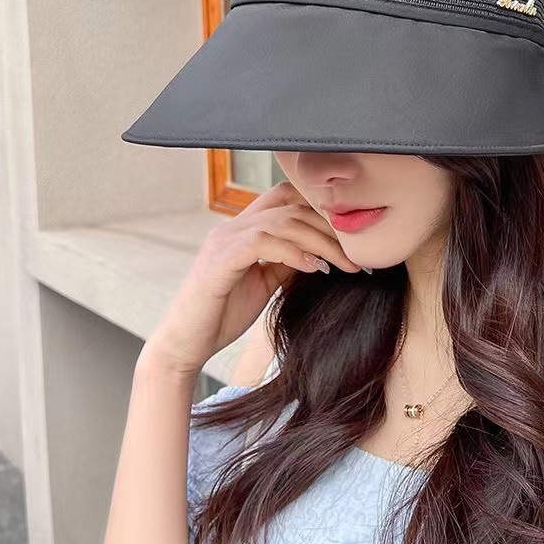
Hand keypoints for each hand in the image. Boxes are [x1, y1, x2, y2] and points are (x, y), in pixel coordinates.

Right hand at [141, 181, 364, 376]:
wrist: (186, 345)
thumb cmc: (223, 313)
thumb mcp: (266, 282)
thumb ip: (287, 261)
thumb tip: (321, 250)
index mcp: (242, 228)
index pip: (285, 197)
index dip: (319, 209)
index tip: (348, 235)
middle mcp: (232, 227)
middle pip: (290, 206)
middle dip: (328, 228)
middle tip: (357, 253)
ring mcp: (224, 240)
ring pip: (282, 222)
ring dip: (320, 241)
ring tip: (344, 264)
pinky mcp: (220, 260)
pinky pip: (263, 243)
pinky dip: (294, 253)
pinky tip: (316, 269)